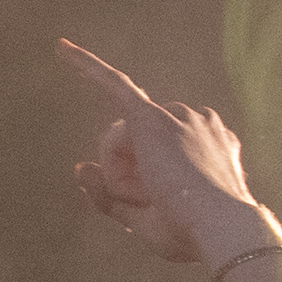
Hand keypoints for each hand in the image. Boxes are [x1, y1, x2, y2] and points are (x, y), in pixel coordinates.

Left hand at [56, 40, 279, 271]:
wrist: (221, 230)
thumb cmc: (193, 233)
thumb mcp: (145, 220)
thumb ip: (110, 197)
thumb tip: (79, 167)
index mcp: (209, 143)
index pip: (155, 154)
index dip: (140, 180)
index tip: (153, 194)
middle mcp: (196, 122)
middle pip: (133, 147)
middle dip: (128, 179)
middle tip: (151, 203)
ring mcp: (176, 116)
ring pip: (120, 140)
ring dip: (122, 174)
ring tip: (151, 193)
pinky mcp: (151, 117)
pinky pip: (113, 84)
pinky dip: (85, 65)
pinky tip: (60, 48)